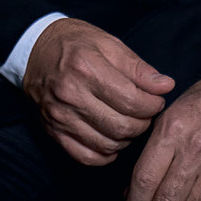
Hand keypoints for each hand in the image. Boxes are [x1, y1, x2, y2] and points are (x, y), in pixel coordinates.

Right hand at [23, 18, 174, 165]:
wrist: (35, 51)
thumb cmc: (75, 43)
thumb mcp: (109, 43)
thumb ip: (138, 68)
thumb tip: (165, 86)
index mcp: (86, 67)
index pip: (131, 101)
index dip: (152, 105)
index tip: (156, 100)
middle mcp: (71, 94)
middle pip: (122, 127)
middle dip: (143, 123)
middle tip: (145, 112)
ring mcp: (60, 116)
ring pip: (107, 145)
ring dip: (126, 139)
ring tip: (129, 122)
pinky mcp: (53, 132)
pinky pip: (86, 157)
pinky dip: (106, 154)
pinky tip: (111, 139)